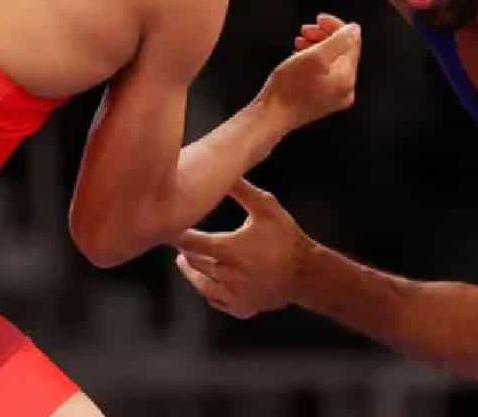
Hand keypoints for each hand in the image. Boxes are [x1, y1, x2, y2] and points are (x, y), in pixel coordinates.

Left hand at [174, 180, 309, 318]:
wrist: (307, 273)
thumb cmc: (286, 238)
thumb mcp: (267, 208)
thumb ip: (241, 190)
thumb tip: (220, 170)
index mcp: (229, 250)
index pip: (190, 243)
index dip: (177, 234)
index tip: (170, 226)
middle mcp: (226, 275)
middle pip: (193, 262)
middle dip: (185, 250)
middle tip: (178, 240)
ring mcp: (233, 295)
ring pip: (200, 284)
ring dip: (191, 271)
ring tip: (186, 259)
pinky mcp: (240, 308)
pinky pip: (215, 300)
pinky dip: (209, 289)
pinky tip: (209, 279)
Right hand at [258, 14, 360, 130]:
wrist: (271, 116)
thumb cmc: (288, 88)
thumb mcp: (315, 57)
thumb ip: (339, 40)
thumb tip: (355, 29)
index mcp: (347, 79)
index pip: (351, 43)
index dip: (336, 27)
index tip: (318, 19)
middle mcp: (345, 89)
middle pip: (342, 51)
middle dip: (324, 36)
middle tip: (306, 29)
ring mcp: (333, 96)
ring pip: (331, 61)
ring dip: (317, 46)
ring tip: (299, 41)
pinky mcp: (321, 99)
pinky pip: (323, 72)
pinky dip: (312, 60)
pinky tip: (298, 55)